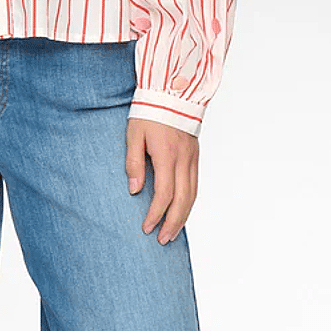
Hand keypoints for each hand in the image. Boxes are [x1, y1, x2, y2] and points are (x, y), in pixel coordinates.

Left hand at [125, 118, 198, 243]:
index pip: (164, 194)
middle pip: (183, 200)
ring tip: (173, 232)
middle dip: (173, 223)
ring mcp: (192, 157)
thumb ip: (134, 162)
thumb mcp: (134, 134)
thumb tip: (134, 190)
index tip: (147, 227)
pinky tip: (183, 209)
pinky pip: (196, 183)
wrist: (172, 90)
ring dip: (184, 216)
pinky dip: (190, 201)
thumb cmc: (148, 111)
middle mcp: (183, 160)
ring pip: (193, 194)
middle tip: (163, 240)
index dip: (156, 214)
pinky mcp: (195, 154)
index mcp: (167, 156)